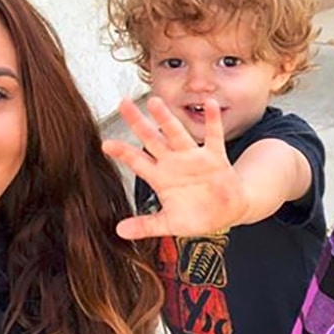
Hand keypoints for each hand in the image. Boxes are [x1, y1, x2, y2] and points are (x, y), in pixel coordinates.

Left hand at [102, 96, 248, 239]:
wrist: (227, 212)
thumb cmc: (197, 215)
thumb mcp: (169, 224)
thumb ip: (146, 226)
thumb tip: (120, 231)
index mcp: (161, 177)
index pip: (137, 161)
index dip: (123, 153)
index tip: (106, 144)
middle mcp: (174, 162)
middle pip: (152, 139)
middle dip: (138, 122)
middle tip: (123, 104)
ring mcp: (193, 157)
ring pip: (177, 133)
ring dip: (166, 118)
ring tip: (154, 102)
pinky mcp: (215, 157)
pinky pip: (213, 136)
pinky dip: (212, 120)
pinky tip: (209, 104)